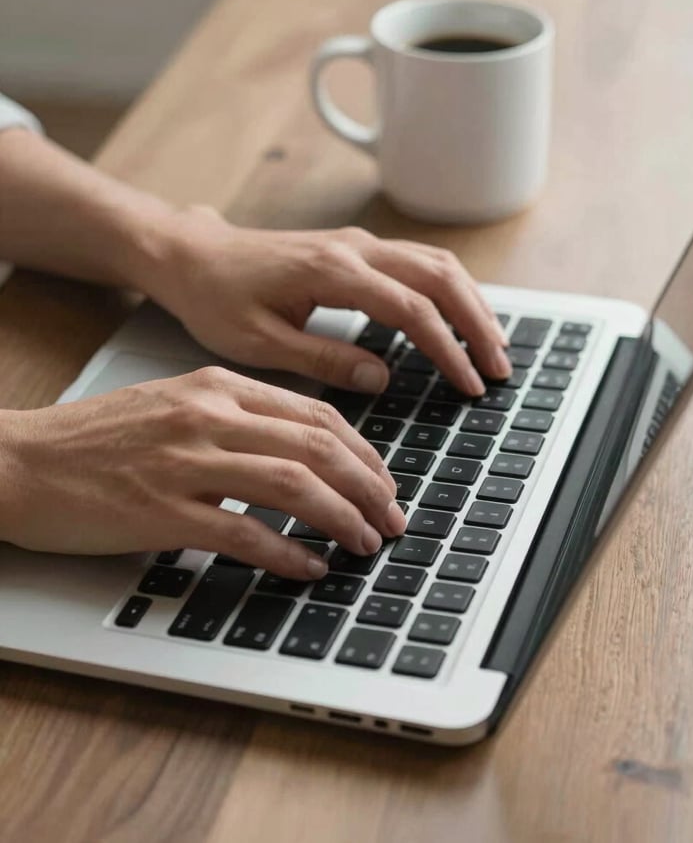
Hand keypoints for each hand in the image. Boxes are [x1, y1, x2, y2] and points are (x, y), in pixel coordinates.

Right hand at [0, 368, 403, 576]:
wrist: (20, 459)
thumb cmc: (98, 439)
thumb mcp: (177, 406)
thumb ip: (239, 420)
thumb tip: (304, 453)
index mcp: (217, 387)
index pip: (315, 416)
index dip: (363, 453)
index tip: (384, 482)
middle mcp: (208, 416)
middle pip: (316, 448)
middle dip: (368, 487)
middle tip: (392, 518)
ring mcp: (185, 462)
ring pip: (292, 485)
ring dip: (341, 518)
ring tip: (365, 543)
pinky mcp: (160, 510)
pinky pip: (243, 533)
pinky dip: (287, 553)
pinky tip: (310, 568)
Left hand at [141, 207, 510, 395]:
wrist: (192, 256)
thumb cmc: (216, 298)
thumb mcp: (259, 342)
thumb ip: (324, 358)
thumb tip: (381, 377)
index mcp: (331, 272)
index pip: (412, 308)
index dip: (447, 349)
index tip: (469, 384)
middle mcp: (353, 248)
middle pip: (440, 276)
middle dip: (477, 323)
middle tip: (499, 368)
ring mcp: (357, 243)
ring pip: (436, 263)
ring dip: (471, 303)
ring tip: (493, 346)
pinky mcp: (355, 249)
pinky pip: (418, 261)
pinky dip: (449, 289)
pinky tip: (459, 316)